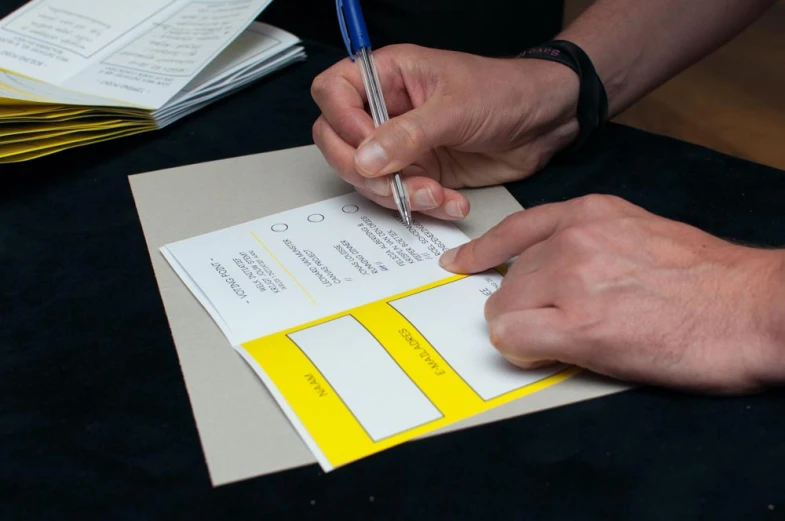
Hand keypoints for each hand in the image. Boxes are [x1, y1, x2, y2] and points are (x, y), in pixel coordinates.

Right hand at [311, 44, 579, 219]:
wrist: (546, 121)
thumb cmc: (506, 92)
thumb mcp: (457, 108)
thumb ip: (409, 134)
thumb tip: (366, 158)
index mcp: (388, 75)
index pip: (332, 92)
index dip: (341, 122)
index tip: (368, 147)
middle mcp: (386, 109)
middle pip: (337, 141)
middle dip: (363, 171)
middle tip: (394, 184)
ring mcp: (399, 144)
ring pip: (366, 177)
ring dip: (397, 194)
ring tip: (436, 194)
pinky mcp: (419, 171)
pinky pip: (400, 196)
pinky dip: (421, 206)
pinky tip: (450, 202)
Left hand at [438, 194, 784, 393]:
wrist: (752, 308)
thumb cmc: (708, 279)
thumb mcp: (642, 235)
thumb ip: (594, 245)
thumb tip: (561, 274)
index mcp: (591, 214)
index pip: (515, 229)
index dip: (483, 252)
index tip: (460, 263)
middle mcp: (574, 240)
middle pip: (508, 279)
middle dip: (520, 306)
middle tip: (553, 326)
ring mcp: (574, 280)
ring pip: (504, 308)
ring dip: (524, 328)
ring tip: (566, 339)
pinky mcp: (579, 327)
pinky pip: (513, 337)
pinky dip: (522, 349)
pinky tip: (547, 352)